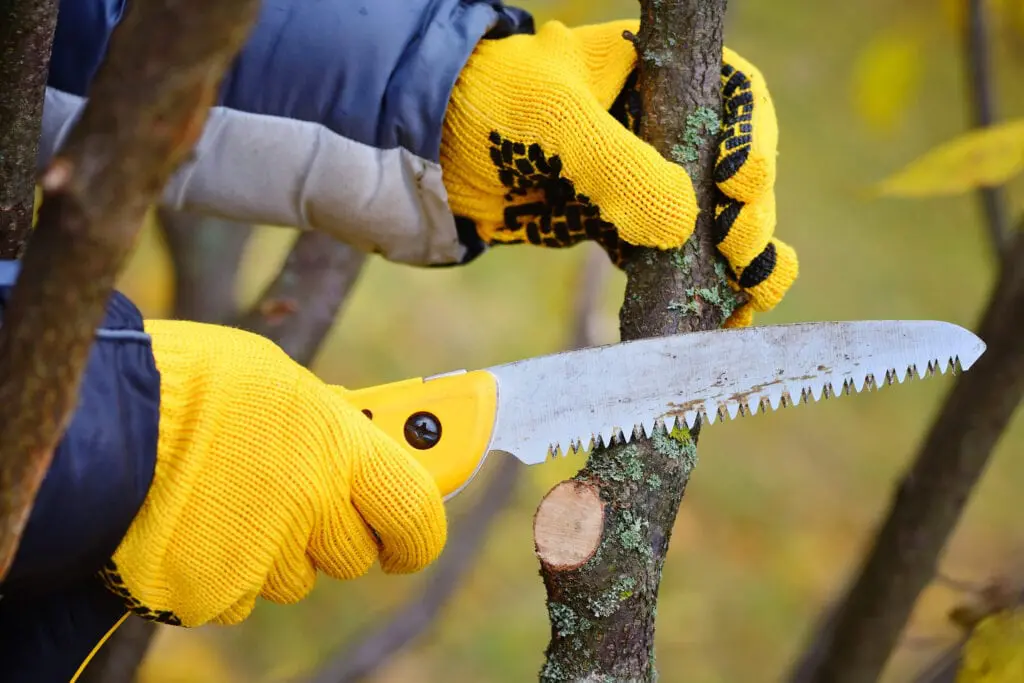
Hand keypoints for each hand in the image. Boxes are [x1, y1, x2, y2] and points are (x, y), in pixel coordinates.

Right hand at [99, 321, 446, 627]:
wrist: (107, 418)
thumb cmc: (196, 382)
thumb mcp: (282, 382)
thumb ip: (329, 424)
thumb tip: (355, 436)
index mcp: (340, 450)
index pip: (418, 512)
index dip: (419, 531)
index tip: (411, 537)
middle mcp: (312, 509)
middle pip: (354, 555)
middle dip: (336, 534)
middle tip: (302, 504)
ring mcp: (262, 557)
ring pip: (293, 578)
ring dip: (276, 549)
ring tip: (227, 497)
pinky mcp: (213, 593)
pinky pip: (238, 594)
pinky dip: (224, 569)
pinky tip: (194, 524)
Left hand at [440, 20, 796, 325]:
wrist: (430, 155)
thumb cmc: (492, 109)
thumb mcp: (558, 123)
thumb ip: (621, 168)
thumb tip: (686, 225)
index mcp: (658, 75)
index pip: (737, 100)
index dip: (752, 143)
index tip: (736, 185)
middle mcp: (663, 128)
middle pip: (736, 170)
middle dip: (751, 214)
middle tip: (738, 251)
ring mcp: (644, 180)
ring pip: (713, 220)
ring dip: (737, 261)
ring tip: (748, 301)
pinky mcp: (620, 228)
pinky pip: (672, 257)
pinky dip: (693, 285)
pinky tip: (716, 314)